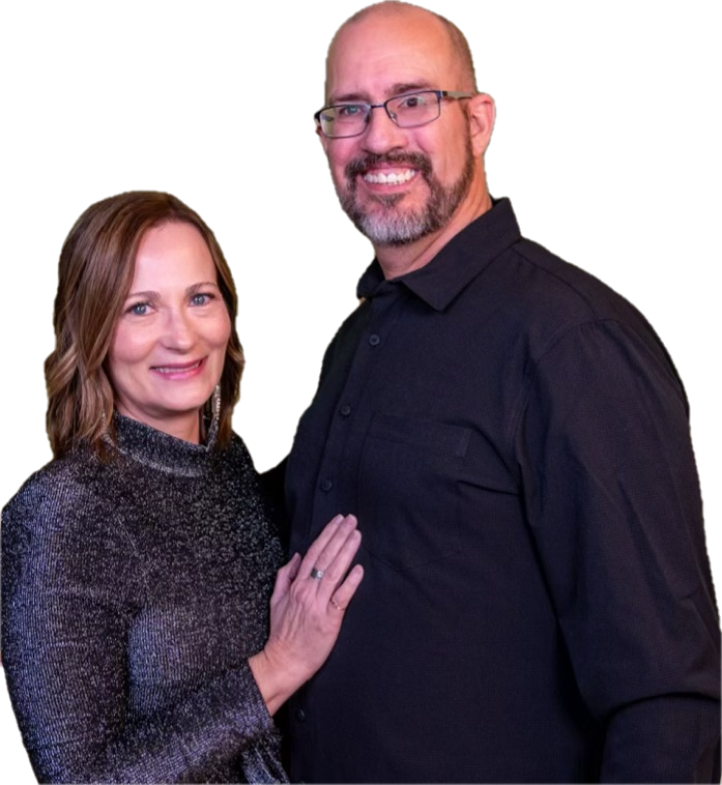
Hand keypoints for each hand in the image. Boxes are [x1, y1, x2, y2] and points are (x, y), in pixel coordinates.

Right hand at [249, 514, 363, 713]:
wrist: (284, 661)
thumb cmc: (281, 633)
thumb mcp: (276, 600)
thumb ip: (285, 576)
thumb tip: (297, 557)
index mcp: (296, 585)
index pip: (314, 553)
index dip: (327, 535)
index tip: (338, 521)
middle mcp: (308, 591)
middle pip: (326, 557)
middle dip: (339, 536)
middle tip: (352, 520)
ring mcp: (319, 605)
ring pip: (334, 572)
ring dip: (346, 551)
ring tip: (357, 535)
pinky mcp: (330, 620)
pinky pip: (341, 598)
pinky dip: (350, 582)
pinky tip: (359, 569)